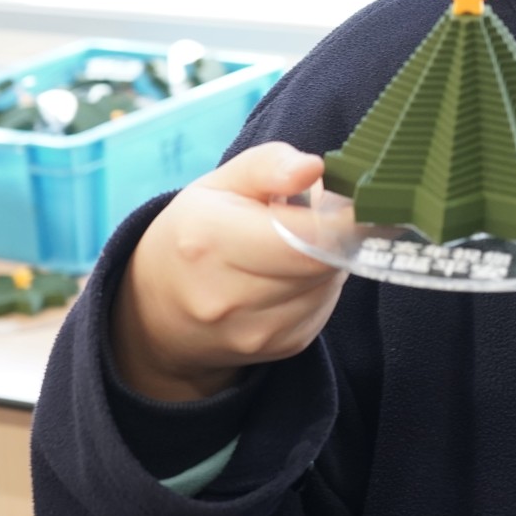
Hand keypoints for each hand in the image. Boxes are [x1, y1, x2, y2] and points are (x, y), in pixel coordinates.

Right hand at [110, 142, 346, 401]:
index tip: (357, 203)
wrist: (158, 311)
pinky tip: (290, 276)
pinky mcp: (280, 349)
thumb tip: (314, 168)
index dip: (342, 219)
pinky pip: (324, 309)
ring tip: (294, 247)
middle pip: (323, 262)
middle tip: (316, 218)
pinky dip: (319, 288)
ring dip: (327, 262)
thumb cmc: (196, 232)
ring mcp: (253, 332)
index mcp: (210, 240)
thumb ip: (269, 165)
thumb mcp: (220, 184)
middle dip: (333, 236)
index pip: (305, 238)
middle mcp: (227, 296)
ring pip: (329, 286)